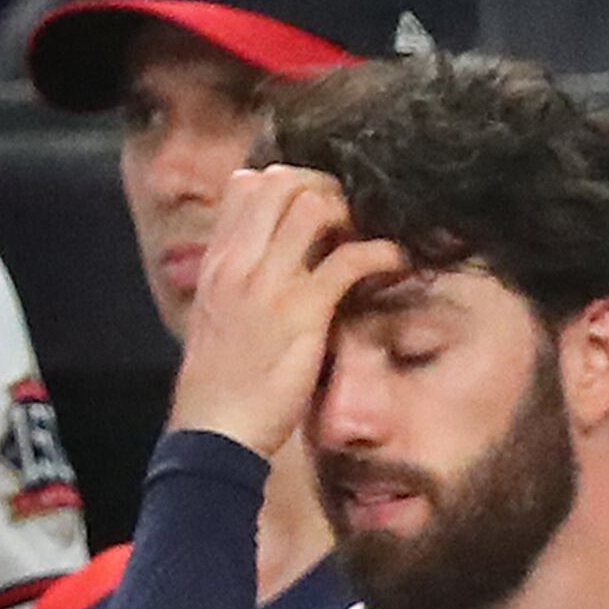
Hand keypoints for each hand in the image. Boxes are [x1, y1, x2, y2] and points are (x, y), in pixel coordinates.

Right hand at [166, 166, 400, 459]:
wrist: (214, 426)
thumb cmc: (222, 381)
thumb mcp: (220, 316)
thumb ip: (240, 283)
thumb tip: (269, 266)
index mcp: (219, 260)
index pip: (246, 184)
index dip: (288, 184)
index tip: (317, 208)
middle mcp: (240, 260)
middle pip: (280, 182)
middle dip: (325, 188)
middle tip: (352, 217)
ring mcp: (269, 283)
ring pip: (312, 207)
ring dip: (351, 214)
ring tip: (370, 238)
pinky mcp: (302, 312)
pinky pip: (347, 261)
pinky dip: (380, 254)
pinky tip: (395, 263)